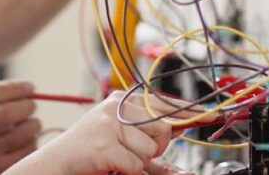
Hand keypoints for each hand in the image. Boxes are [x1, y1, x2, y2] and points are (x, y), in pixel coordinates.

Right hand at [0, 80, 40, 174]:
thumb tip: (28, 88)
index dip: (15, 88)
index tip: (30, 86)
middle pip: (7, 114)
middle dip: (26, 105)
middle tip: (31, 105)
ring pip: (23, 133)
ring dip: (33, 124)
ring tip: (29, 123)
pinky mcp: (0, 168)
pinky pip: (28, 150)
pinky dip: (32, 141)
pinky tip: (24, 140)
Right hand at [5, 91, 213, 174]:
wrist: (55, 164)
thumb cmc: (89, 153)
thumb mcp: (122, 139)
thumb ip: (151, 137)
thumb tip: (185, 136)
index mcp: (120, 100)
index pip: (163, 103)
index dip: (190, 112)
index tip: (213, 115)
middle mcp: (115, 107)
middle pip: (164, 127)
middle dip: (156, 146)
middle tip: (129, 151)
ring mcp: (108, 124)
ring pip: (152, 148)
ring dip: (139, 161)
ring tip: (115, 157)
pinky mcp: (104, 145)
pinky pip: (137, 164)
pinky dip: (127, 170)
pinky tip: (109, 164)